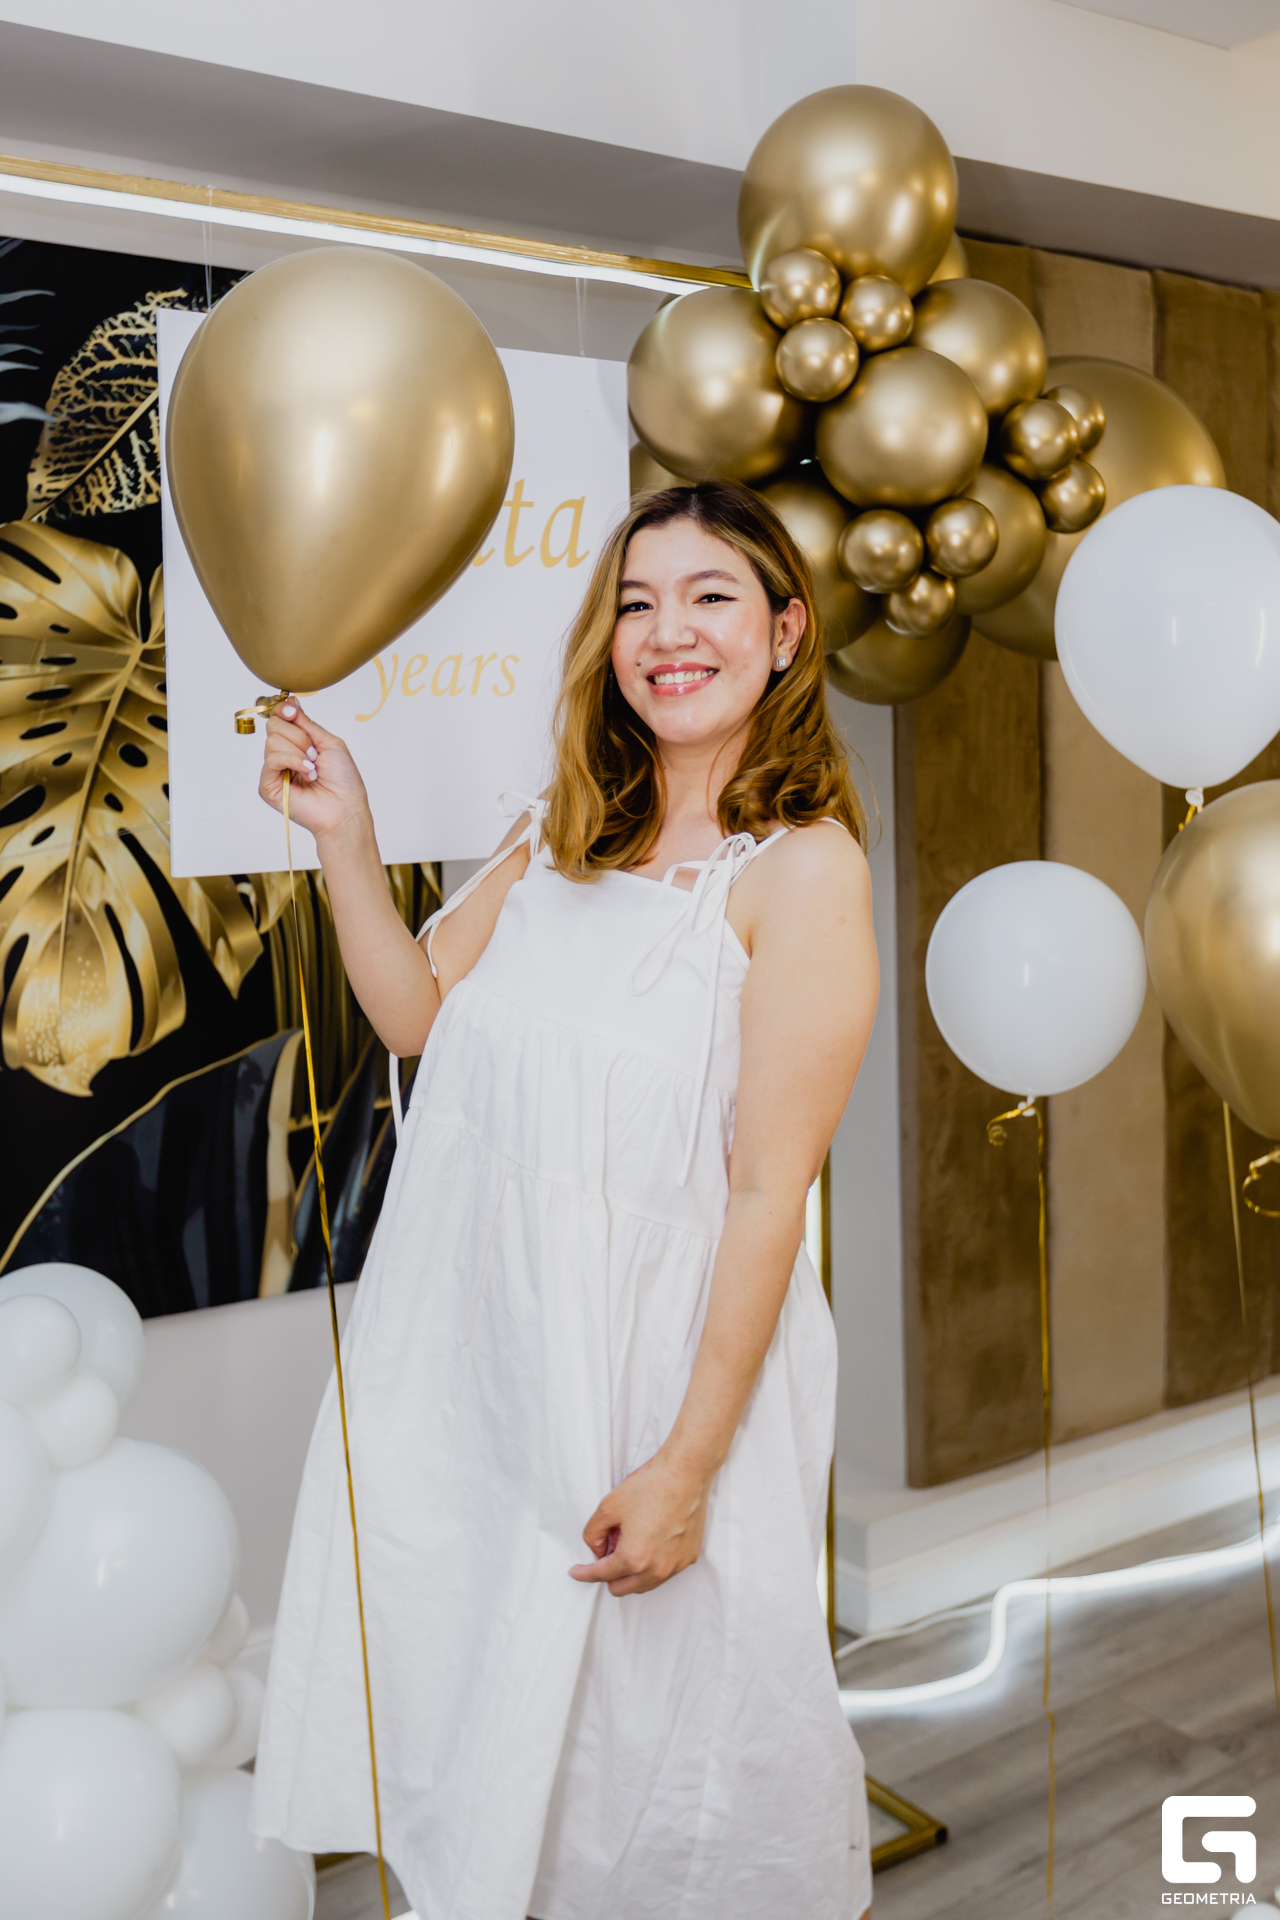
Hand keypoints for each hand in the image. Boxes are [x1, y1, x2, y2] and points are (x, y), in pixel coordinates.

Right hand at [259, 701, 369, 845]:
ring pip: (272, 741)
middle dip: (298, 736)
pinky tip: (308, 774)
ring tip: (314, 768)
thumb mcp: (328, 742)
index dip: (283, 711)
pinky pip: (272, 760)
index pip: (278, 718)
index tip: (293, 712)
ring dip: (299, 751)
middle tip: (314, 753)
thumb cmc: (343, 780)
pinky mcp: (268, 786)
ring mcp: (274, 771)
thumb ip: (306, 722)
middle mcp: (283, 755)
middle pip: (273, 726)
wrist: (346, 807)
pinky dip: (293, 761)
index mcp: (296, 744)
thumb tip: (290, 701)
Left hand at [568, 1450, 711, 1595]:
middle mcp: (656, 1570)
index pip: (601, 1575)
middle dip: (608, 1575)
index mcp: (633, 1559)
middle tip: (607, 1550)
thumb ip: (593, 1534)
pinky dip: (652, 1565)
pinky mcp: (689, 1557)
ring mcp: (675, 1566)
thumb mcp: (608, 1507)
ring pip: (644, 1584)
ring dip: (631, 1573)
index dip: (584, 1573)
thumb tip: (597, 1550)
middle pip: (621, 1588)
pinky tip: (650, 1542)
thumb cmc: (649, 1487)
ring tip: (629, 1543)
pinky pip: (664, 1572)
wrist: (685, 1473)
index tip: (576, 1572)